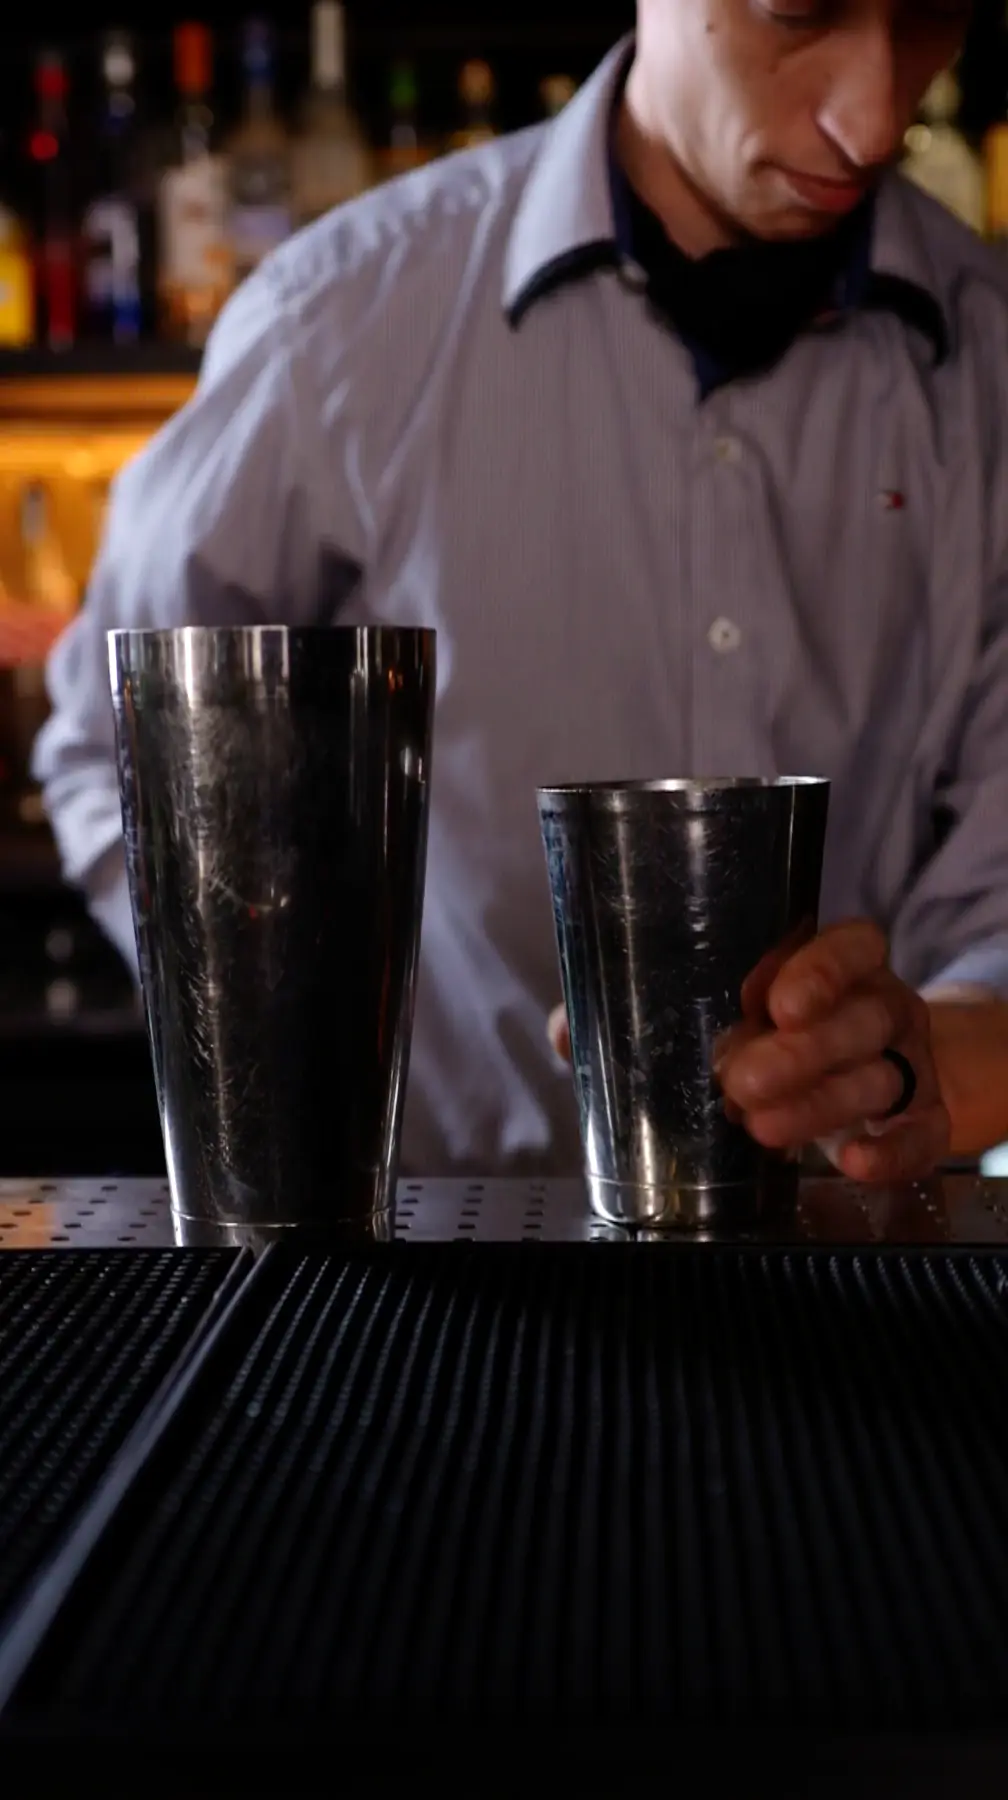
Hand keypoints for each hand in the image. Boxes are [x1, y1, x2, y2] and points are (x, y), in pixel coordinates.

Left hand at [546, 920, 950, 1182]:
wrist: (871, 1065)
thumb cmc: (780, 1030)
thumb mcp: (729, 1008)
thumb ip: (649, 1014)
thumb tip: (565, 1033)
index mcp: (838, 963)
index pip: (850, 946)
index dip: (822, 969)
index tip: (775, 1000)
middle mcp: (878, 1004)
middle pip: (859, 1018)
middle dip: (802, 1050)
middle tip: (740, 1079)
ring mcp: (905, 1062)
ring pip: (878, 1078)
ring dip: (821, 1105)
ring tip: (761, 1129)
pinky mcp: (922, 1117)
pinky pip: (921, 1136)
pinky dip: (893, 1153)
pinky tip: (852, 1164)